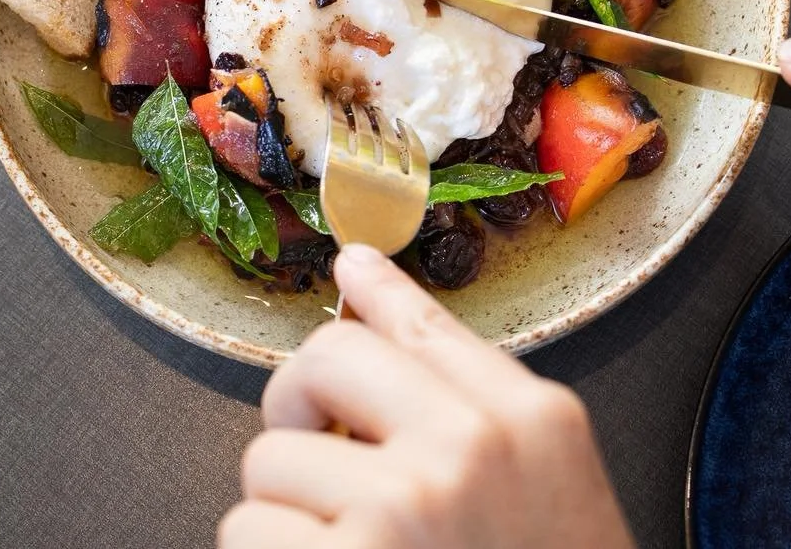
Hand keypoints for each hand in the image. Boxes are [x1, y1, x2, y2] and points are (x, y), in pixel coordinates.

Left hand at [220, 243, 634, 548]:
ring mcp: (403, 513)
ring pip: (267, 465)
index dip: (368, 302)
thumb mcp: (545, 475)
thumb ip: (458, 378)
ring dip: (288, 518)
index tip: (347, 271)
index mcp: (528, 418)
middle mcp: (468, 449)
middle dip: (302, 413)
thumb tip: (360, 269)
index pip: (416, 324)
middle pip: (319, 362)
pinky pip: (246, 536)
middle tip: (327, 464)